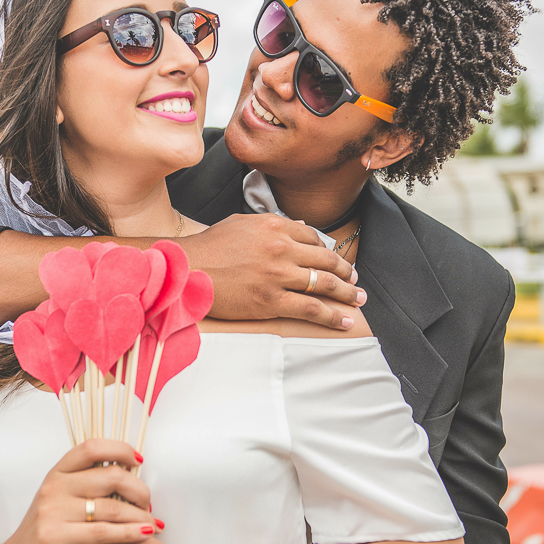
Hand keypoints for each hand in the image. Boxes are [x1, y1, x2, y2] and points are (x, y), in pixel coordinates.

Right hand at [0, 440, 159, 543]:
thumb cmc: (47, 534)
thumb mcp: (62, 502)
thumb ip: (88, 486)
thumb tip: (131, 473)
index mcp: (58, 473)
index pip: (92, 447)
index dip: (120, 450)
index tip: (139, 462)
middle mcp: (53, 487)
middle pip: (111, 477)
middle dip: (139, 490)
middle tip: (149, 505)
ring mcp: (51, 511)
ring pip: (111, 508)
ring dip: (140, 516)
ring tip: (153, 525)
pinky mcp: (53, 538)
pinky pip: (102, 533)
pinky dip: (129, 534)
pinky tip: (145, 535)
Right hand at [179, 213, 362, 329]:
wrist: (186, 269)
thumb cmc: (209, 247)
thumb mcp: (241, 224)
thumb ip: (272, 224)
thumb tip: (301, 226)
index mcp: (275, 226)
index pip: (313, 238)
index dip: (328, 251)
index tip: (335, 261)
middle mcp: (281, 248)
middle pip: (326, 261)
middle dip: (347, 272)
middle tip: (356, 280)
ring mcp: (278, 275)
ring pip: (324, 284)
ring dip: (347, 293)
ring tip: (357, 299)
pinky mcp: (271, 301)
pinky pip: (310, 308)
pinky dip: (331, 316)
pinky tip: (343, 320)